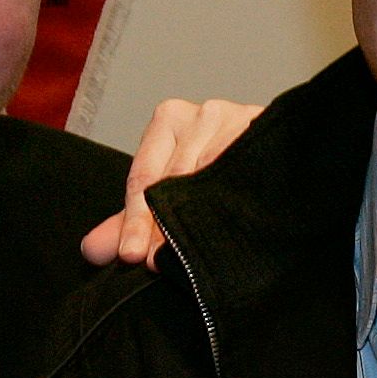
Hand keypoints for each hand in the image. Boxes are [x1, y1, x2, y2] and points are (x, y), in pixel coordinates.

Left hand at [80, 97, 264, 266]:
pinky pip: (247, 176)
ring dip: (200, 221)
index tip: (132, 255)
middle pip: (175, 179)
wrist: (285, 152)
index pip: (145, 176)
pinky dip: (236, 206)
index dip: (136, 220)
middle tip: (156, 264)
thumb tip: (92, 250)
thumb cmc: (217, 168)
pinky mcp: (272, 134)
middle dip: (163, 227)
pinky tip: (232, 232)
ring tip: (191, 257)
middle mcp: (205, 113)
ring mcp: (241, 119)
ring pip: (212, 179)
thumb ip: (133, 220)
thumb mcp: (169, 191)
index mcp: (171, 118)